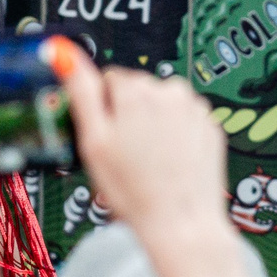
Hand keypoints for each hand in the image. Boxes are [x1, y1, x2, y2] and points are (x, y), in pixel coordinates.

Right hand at [51, 40, 226, 242]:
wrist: (182, 223)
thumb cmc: (135, 189)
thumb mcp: (93, 140)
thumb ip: (80, 90)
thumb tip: (64, 53)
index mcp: (136, 91)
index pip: (108, 78)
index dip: (102, 109)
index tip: (106, 134)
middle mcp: (169, 92)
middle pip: (136, 89)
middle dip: (127, 113)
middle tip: (126, 151)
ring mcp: (196, 110)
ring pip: (161, 103)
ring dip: (152, 121)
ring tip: (149, 158)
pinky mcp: (212, 127)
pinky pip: (184, 119)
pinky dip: (175, 133)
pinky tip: (169, 160)